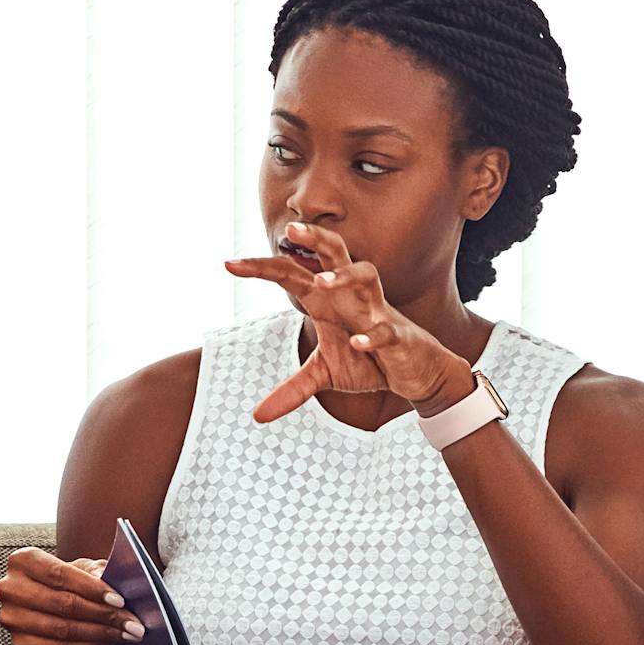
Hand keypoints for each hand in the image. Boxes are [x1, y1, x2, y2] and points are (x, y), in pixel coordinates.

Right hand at [0, 547, 144, 644]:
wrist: (44, 616)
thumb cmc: (66, 585)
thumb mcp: (80, 570)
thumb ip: (94, 570)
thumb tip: (108, 578)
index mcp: (23, 560)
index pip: (60, 574)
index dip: (92, 588)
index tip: (121, 600)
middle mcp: (9, 587)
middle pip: (63, 604)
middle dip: (103, 615)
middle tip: (133, 624)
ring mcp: (11, 618)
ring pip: (63, 629)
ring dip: (100, 634)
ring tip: (127, 635)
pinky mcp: (19, 644)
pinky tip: (108, 642)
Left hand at [225, 221, 475, 423]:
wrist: (414, 374)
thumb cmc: (368, 362)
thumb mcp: (325, 375)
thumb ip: (292, 390)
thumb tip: (257, 416)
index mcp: (328, 300)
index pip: (292, 274)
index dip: (262, 267)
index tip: (229, 263)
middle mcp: (351, 297)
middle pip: (335, 252)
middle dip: (315, 238)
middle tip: (291, 228)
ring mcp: (376, 312)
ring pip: (366, 275)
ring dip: (344, 276)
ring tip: (320, 281)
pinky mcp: (397, 336)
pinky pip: (385, 329)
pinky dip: (372, 335)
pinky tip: (357, 344)